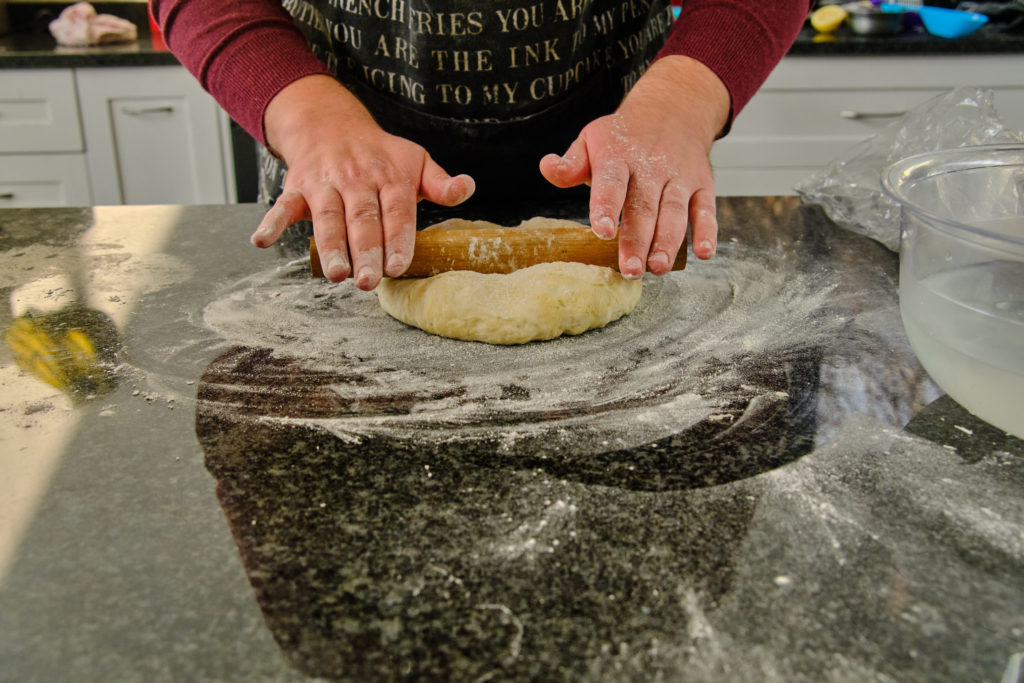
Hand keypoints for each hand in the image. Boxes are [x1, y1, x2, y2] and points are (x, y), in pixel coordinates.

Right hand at [250, 75, 474, 289]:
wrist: (329, 122)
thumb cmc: (380, 154)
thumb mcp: (416, 161)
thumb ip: (440, 183)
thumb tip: (467, 188)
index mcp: (389, 176)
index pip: (396, 211)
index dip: (397, 238)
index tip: (399, 265)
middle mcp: (356, 179)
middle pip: (362, 219)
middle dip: (366, 251)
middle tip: (368, 281)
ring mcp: (325, 184)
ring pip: (327, 216)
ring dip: (330, 245)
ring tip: (336, 274)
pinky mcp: (297, 188)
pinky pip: (282, 205)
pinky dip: (271, 222)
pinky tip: (261, 241)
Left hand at [539, 56, 729, 277]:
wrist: (673, 107)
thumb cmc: (624, 136)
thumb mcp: (592, 140)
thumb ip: (571, 163)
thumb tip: (547, 167)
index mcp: (619, 156)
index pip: (611, 182)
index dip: (607, 206)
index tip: (602, 231)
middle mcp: (651, 167)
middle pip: (644, 207)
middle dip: (637, 240)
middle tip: (630, 270)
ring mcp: (679, 177)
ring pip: (674, 211)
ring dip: (668, 242)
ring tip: (657, 268)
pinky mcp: (702, 185)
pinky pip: (706, 209)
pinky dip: (707, 231)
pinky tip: (703, 253)